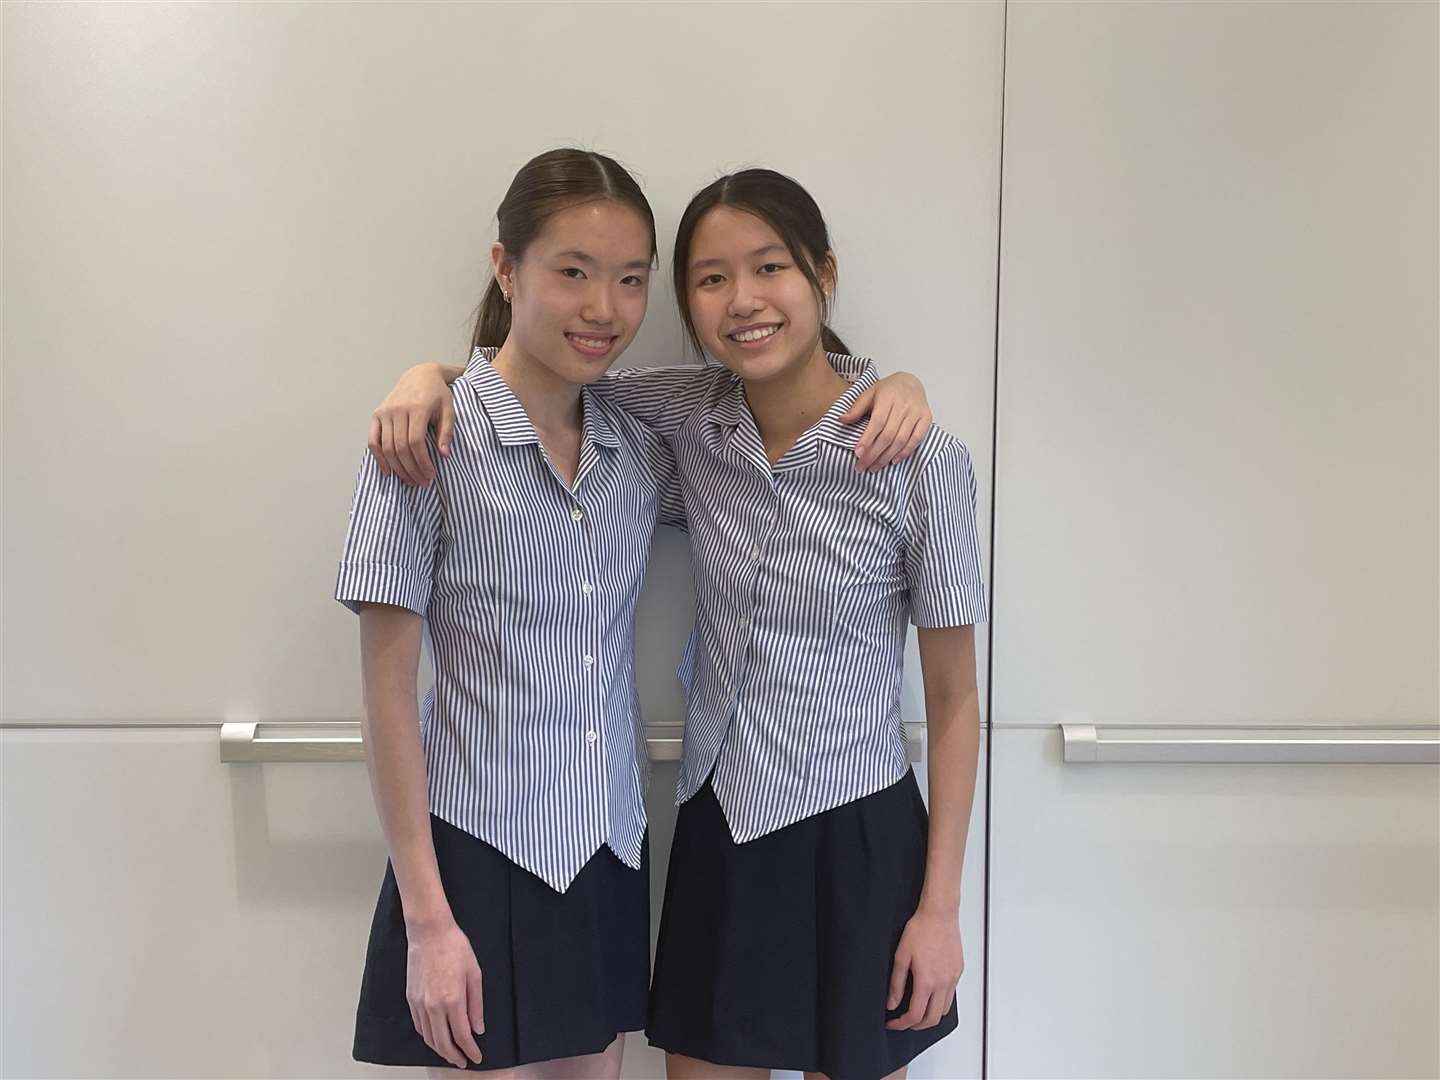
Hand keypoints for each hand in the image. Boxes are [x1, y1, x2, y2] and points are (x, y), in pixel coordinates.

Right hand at [368, 363, 455, 486]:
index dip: (422, 462)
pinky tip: (387, 471)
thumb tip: (444, 455)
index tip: (431, 475)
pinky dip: (378, 457)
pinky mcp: (377, 414)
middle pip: (400, 448)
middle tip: (421, 483)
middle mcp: (397, 410)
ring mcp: (385, 412)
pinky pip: (373, 440)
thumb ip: (447, 432)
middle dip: (411, 469)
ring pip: (387, 447)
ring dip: (397, 468)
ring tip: (409, 480)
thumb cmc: (437, 394)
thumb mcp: (449, 410)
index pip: (416, 443)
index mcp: (417, 408)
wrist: (421, 375)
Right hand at [405, 916, 484, 1067]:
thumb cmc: (455, 948)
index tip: (477, 1057)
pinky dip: (428, 1036)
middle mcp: (433, 1006)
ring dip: (440, 1049)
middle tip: (464, 1062)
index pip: (462, 1036)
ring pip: (428, 1037)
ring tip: (451, 1053)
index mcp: (453, 1000)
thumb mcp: (474, 974)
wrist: (429, 932)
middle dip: (454, 1056)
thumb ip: (476, 1004)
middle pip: (443, 1043)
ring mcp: (419, 1003)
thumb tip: (478, 1028)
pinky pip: (419, 1026)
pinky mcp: (410, 998)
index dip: (470, 1050)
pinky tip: (436, 1036)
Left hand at [841, 371, 932, 471]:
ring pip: (901, 440)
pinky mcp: (926, 418)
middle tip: (862, 467)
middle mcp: (904, 405)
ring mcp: (917, 412)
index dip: (868, 439)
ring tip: (874, 467)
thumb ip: (857, 408)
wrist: (911, 382)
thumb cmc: (887, 391)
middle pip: (888, 434)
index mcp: (888, 397)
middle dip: (874, 454)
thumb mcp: (869, 394)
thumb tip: (841, 420)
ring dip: (886, 457)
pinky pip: (916, 439)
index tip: (858, 454)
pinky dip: (905, 452)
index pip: (877, 422)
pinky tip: (893, 461)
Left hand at [885, 907, 963, 1030]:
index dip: (902, 1024)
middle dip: (916, 1026)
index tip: (893, 1023)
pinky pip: (951, 996)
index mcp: (926, 981)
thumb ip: (896, 983)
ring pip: (944, 1010)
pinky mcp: (958, 972)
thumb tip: (892, 1003)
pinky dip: (940, 1003)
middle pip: (932, 1019)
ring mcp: (953, 978)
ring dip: (930, 1016)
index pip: (915, 1015)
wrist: (940, 914)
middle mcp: (943, 983)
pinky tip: (930, 995)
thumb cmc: (921, 930)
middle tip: (904, 1021)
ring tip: (917, 1011)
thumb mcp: (901, 956)